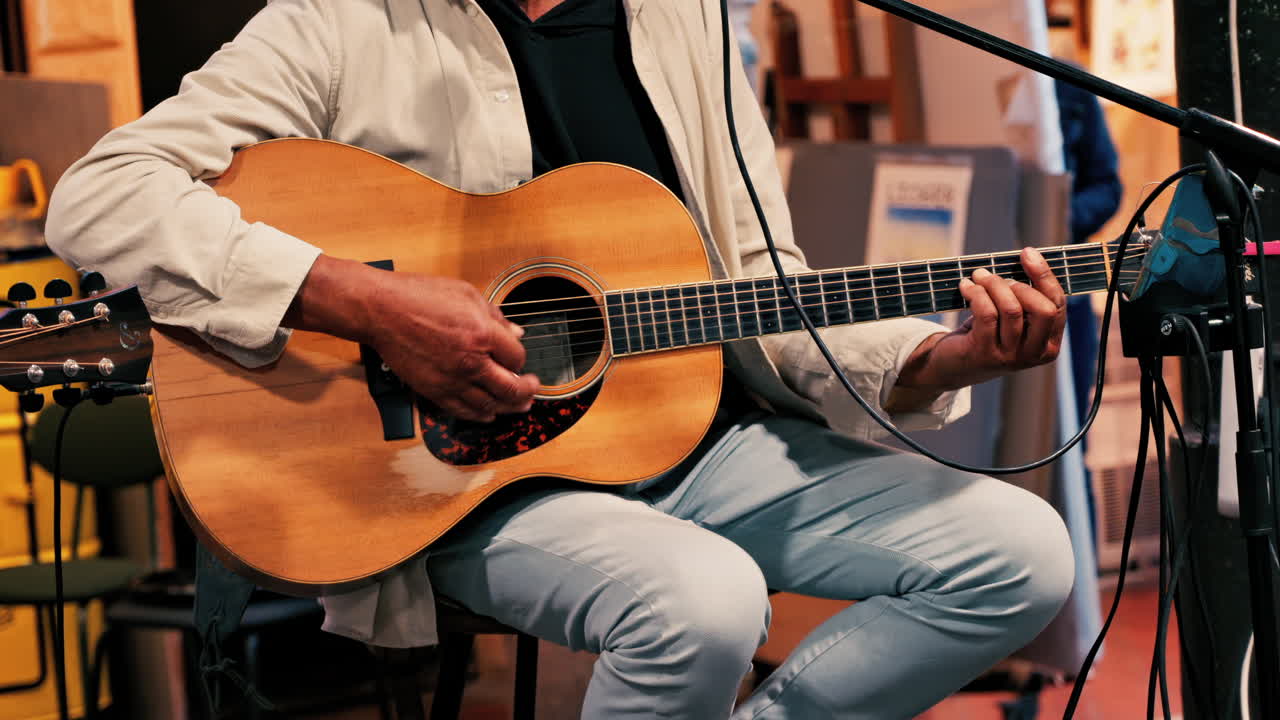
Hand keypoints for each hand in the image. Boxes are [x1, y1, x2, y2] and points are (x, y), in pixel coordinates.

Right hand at [366, 275, 540, 421]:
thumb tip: (517, 333)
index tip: (518, 359)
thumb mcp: (466, 294)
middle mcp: (470, 360)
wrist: (380, 309)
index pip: (517, 357)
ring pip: (490, 404)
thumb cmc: (418, 295)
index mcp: (482, 332)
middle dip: (527, 390)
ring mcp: (451, 379)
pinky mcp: (433, 390)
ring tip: (518, 405)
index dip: (521, 360)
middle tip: (532, 388)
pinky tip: (488, 413)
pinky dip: (480, 415)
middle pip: (511, 388)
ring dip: (509, 407)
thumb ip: (495, 316)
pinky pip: (463, 411)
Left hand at [890, 247, 1066, 408]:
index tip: (1028, 253)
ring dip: (993, 285)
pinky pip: (986, 313)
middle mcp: (1033, 354)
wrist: (952, 365)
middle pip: (1043, 309)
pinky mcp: (984, 353)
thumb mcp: (1011, 320)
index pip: (1057, 306)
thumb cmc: (986, 335)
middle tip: (996, 277)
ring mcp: (1010, 357)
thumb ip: (1025, 299)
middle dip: (1020, 284)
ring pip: (1011, 309)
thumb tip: (1029, 257)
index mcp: (1049, 345)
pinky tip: (965, 286)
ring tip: (978, 276)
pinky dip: (976, 293)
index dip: (1044, 276)